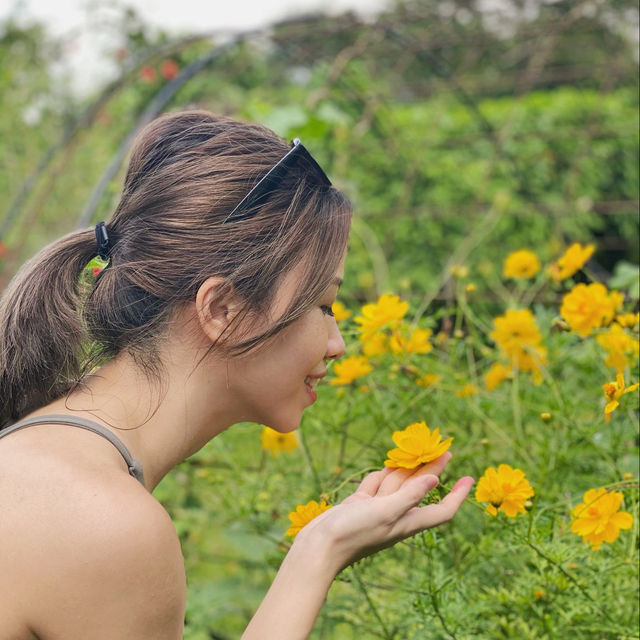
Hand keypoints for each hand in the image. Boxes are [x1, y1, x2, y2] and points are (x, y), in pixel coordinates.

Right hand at [293, 453, 473, 573]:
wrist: (318, 548)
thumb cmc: (353, 533)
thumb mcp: (386, 512)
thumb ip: (410, 495)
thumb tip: (435, 480)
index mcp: (407, 521)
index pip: (442, 509)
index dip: (458, 495)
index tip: (469, 478)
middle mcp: (395, 515)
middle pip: (420, 489)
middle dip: (432, 470)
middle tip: (444, 449)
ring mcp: (376, 510)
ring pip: (396, 484)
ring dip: (406, 468)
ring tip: (418, 450)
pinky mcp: (358, 506)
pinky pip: (375, 486)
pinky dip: (380, 475)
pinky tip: (386, 465)